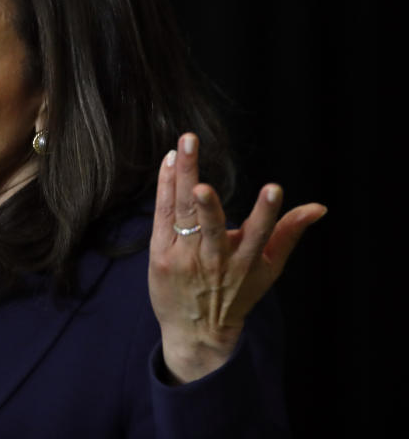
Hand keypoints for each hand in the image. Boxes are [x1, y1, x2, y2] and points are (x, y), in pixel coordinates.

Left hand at [148, 133, 325, 382]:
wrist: (195, 331)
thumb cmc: (236, 293)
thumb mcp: (268, 268)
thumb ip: (289, 233)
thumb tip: (319, 207)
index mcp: (245, 261)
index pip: (258, 233)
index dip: (266, 212)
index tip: (273, 189)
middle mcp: (213, 259)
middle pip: (210, 223)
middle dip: (207, 200)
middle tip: (204, 180)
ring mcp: (184, 256)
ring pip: (183, 212)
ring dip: (181, 178)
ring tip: (182, 150)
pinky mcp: (160, 254)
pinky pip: (163, 214)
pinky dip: (165, 187)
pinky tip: (168, 162)